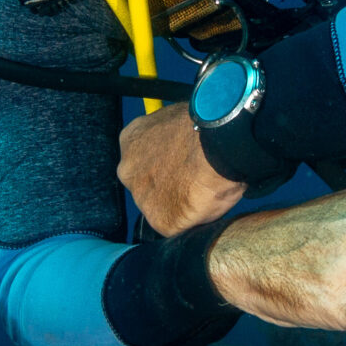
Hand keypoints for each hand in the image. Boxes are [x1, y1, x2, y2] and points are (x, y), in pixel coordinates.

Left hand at [117, 103, 244, 234]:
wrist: (218, 146)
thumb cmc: (204, 126)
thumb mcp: (175, 120)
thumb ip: (169, 140)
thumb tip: (180, 147)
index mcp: (130, 140)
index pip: (142, 159)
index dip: (164, 163)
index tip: (180, 164)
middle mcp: (128, 171)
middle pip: (146, 185)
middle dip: (166, 185)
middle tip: (193, 180)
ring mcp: (142, 199)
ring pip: (161, 207)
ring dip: (178, 204)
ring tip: (205, 192)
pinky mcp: (162, 222)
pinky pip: (178, 225)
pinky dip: (192, 220)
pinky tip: (207, 204)